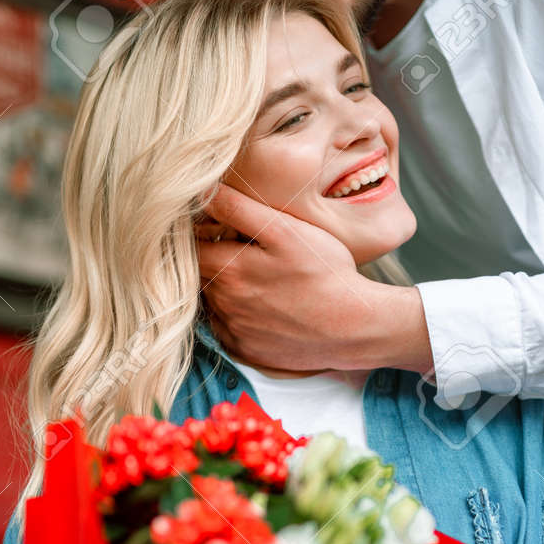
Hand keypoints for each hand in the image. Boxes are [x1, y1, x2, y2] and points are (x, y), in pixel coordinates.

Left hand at [196, 184, 431, 373]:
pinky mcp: (246, 350)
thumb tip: (204, 193)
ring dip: (225, 288)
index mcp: (227, 271)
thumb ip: (239, 210)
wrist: (353, 328)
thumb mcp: (285, 231)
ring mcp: (234, 331)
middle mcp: (223, 304)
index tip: (215, 227)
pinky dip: (236, 315)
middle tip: (241, 251)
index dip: (199, 234)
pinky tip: (263, 306)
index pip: (190, 248)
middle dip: (212, 260)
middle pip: (201, 275)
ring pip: (213, 301)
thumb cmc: (325, 274)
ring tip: (258, 279)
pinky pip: (228, 328)